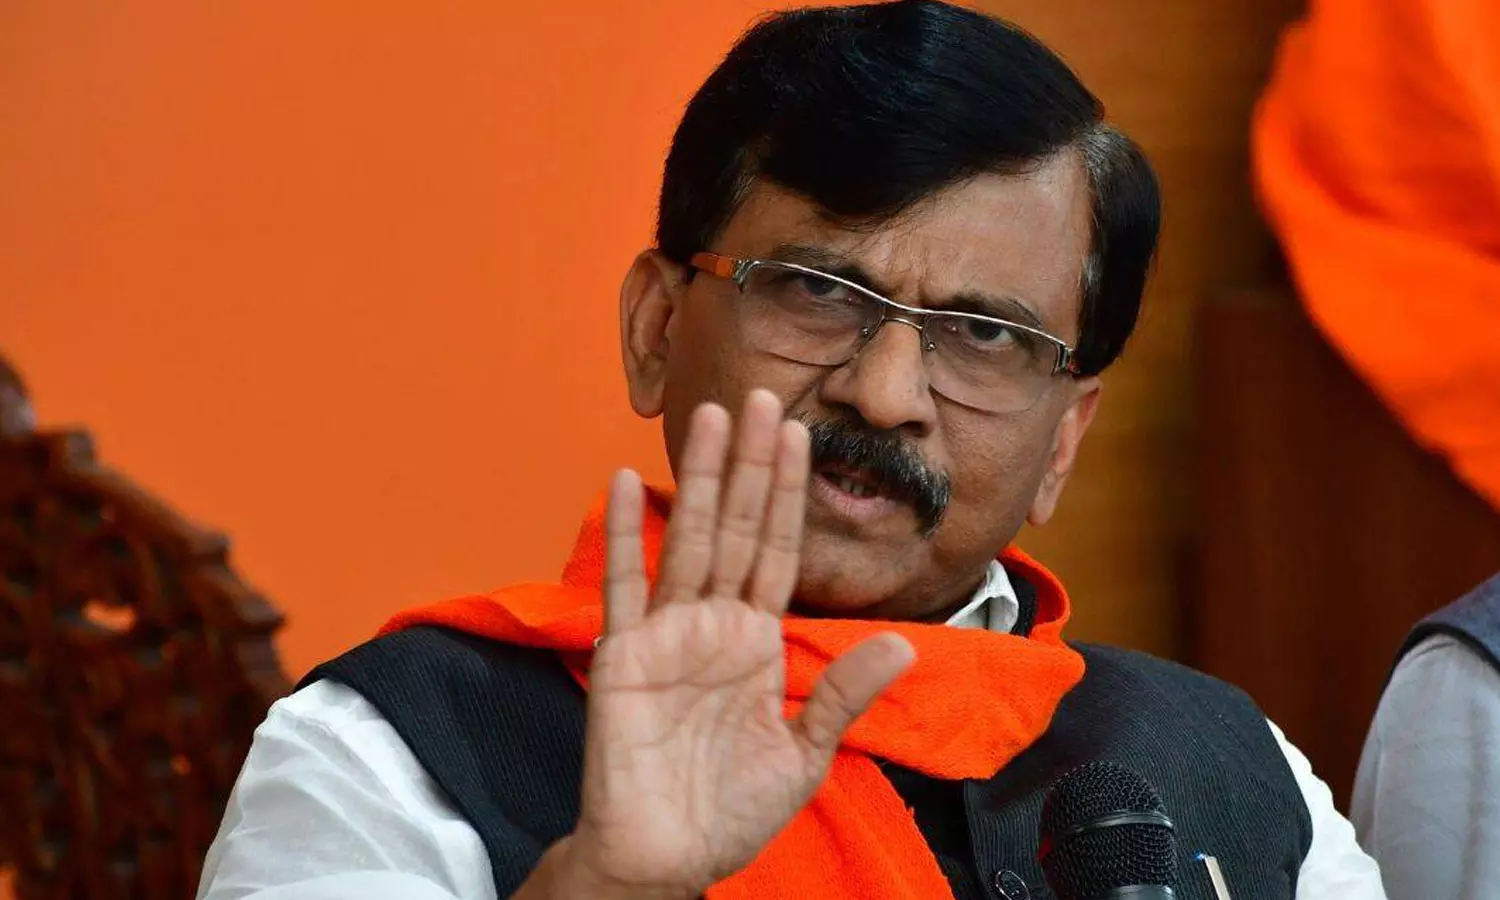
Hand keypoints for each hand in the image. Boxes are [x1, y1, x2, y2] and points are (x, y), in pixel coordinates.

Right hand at [560, 390, 914, 898]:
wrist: (667, 859)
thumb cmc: (729, 812)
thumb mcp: (804, 753)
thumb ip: (843, 694)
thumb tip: (902, 642)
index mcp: (756, 641)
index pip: (778, 552)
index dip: (789, 495)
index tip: (801, 437)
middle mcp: (713, 625)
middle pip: (737, 528)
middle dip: (751, 464)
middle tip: (763, 397)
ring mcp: (667, 635)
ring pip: (689, 539)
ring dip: (699, 478)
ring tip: (712, 417)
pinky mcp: (624, 657)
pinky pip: (623, 588)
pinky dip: (623, 535)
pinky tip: (624, 481)